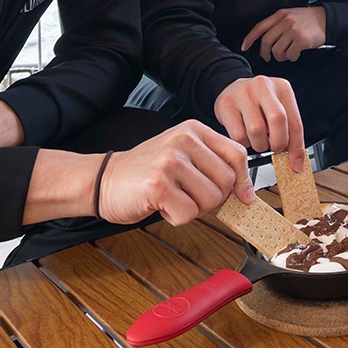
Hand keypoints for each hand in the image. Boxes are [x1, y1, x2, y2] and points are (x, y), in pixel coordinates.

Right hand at [97, 120, 253, 225]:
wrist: (103, 179)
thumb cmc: (146, 171)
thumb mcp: (182, 155)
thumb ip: (212, 164)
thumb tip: (245, 192)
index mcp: (193, 130)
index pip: (236, 154)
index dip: (243, 180)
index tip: (242, 196)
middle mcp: (183, 140)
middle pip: (226, 181)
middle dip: (213, 198)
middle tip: (190, 197)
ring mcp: (169, 161)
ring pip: (210, 200)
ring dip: (194, 209)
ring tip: (173, 198)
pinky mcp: (157, 185)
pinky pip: (188, 214)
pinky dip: (176, 218)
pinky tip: (161, 206)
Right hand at [213, 76, 306, 163]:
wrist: (232, 88)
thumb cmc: (259, 102)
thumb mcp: (279, 109)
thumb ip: (289, 131)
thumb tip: (296, 161)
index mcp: (282, 88)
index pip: (295, 121)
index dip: (297, 147)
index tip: (296, 164)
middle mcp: (263, 86)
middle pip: (277, 120)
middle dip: (278, 142)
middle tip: (275, 149)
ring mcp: (243, 94)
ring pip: (256, 130)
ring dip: (259, 144)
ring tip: (259, 139)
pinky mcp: (226, 104)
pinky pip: (237, 135)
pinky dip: (244, 142)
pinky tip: (246, 135)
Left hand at [241, 6, 325, 61]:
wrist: (327, 20)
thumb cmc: (308, 20)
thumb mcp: (291, 15)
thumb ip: (278, 24)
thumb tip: (264, 41)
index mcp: (280, 14)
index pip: (259, 27)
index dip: (250, 38)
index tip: (244, 47)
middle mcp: (285, 21)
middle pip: (266, 41)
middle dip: (265, 53)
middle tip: (268, 57)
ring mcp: (293, 30)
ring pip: (277, 50)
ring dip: (280, 56)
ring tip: (287, 54)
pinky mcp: (301, 40)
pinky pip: (290, 55)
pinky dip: (292, 57)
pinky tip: (296, 54)